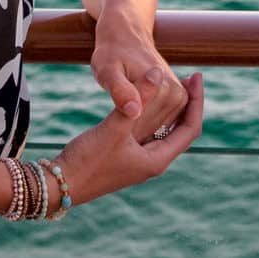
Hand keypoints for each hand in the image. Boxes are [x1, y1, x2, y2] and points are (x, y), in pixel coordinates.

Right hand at [55, 71, 204, 205]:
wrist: (61, 185)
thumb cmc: (87, 160)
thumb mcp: (113, 128)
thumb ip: (135, 100)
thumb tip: (158, 73)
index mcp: (156, 160)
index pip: (190, 129)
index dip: (197, 102)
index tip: (197, 76)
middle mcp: (152, 161)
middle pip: (182, 130)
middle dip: (189, 104)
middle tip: (190, 77)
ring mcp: (139, 160)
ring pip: (165, 131)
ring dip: (173, 108)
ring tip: (175, 85)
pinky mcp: (125, 156)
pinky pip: (149, 132)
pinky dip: (155, 114)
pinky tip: (147, 101)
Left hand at [90, 13, 186, 129]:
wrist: (126, 33)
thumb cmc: (111, 52)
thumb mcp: (106, 70)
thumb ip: (119, 91)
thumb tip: (133, 111)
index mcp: (162, 92)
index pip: (142, 129)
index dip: (121, 132)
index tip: (106, 126)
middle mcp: (176, 95)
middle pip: (151, 131)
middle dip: (131, 131)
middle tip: (112, 120)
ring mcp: (178, 96)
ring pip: (156, 129)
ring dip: (138, 129)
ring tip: (121, 117)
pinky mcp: (177, 97)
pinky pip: (160, 123)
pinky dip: (145, 123)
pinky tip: (131, 116)